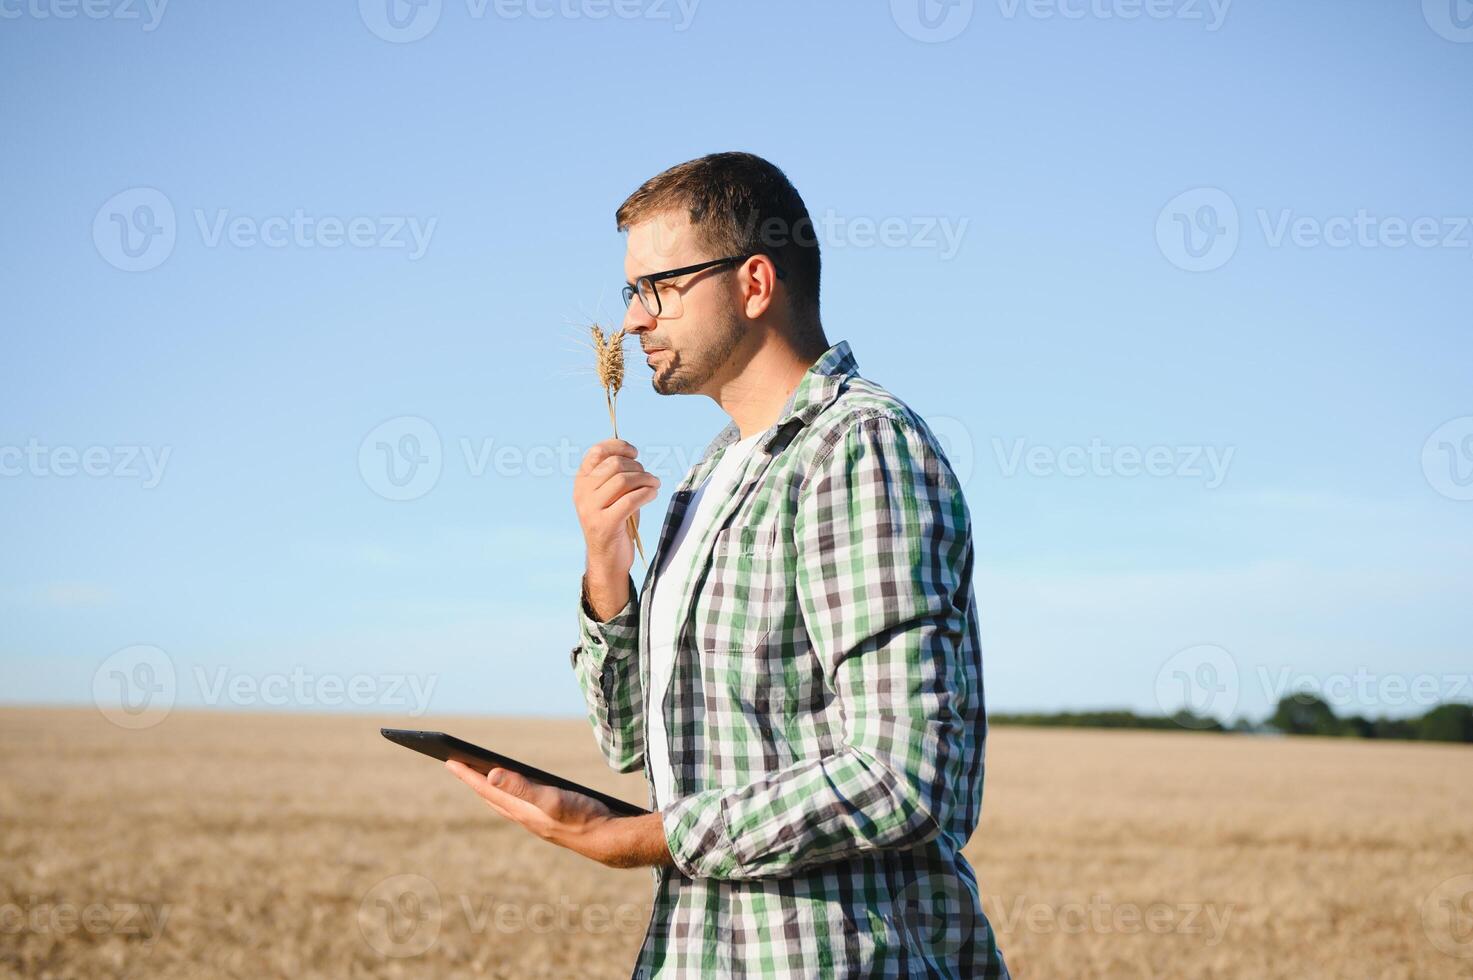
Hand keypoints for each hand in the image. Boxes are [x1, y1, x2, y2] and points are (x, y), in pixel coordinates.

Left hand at [445, 760, 671, 869]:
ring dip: (488, 789)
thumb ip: (522, 787)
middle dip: (472, 780)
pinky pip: (518, 805)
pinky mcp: (548, 820)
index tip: (448, 760)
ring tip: (479, 777)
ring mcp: (535, 820)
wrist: (607, 839)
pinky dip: (509, 795)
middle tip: (456, 765)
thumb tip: (489, 774)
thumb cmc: (581, 816)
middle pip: (490, 796)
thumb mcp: (551, 798)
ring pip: (503, 802)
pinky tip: (516, 792)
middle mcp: (523, 816)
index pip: (486, 788)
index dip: (467, 774)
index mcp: (520, 809)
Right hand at [573, 439, 658, 616]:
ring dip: (646, 479)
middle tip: (649, 477)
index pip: (596, 452)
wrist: (607, 559)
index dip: (618, 447)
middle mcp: (582, 493)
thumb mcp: (611, 495)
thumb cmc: (615, 522)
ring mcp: (591, 509)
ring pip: (623, 480)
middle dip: (637, 467)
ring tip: (655, 484)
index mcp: (581, 482)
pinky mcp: (604, 524)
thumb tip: (632, 454)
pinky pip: (631, 500)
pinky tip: (653, 494)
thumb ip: (615, 475)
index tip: (634, 453)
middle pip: (614, 465)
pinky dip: (647, 493)